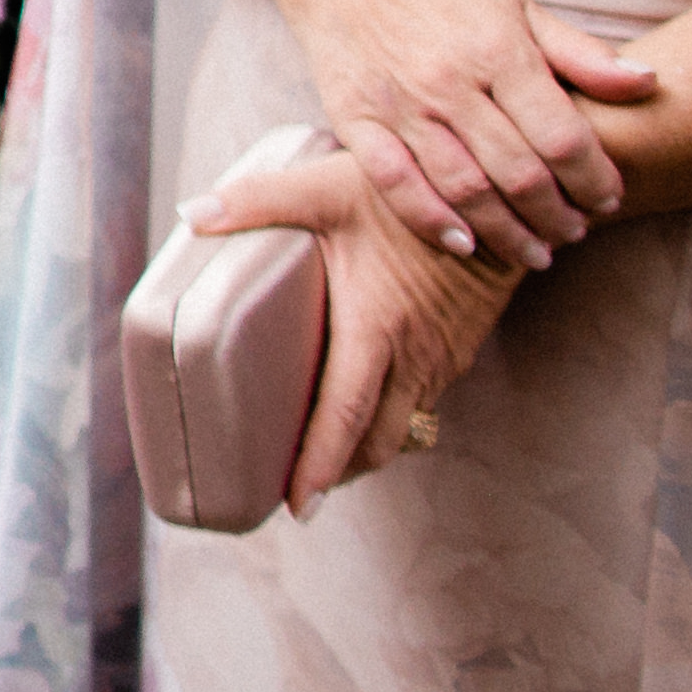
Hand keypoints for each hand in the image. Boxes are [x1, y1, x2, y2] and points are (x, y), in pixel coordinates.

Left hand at [191, 136, 522, 513]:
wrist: (500, 193)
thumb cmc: (411, 191)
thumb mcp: (325, 187)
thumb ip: (256, 201)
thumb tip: (192, 213)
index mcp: (376, 328)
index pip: (345, 415)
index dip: (321, 465)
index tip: (298, 504)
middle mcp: (414, 355)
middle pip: (376, 439)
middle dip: (338, 472)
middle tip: (297, 492)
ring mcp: (442, 357)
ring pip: (402, 426)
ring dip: (365, 449)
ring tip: (324, 461)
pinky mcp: (457, 349)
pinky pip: (422, 401)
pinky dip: (390, 419)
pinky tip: (365, 410)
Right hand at [283, 0, 659, 261]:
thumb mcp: (519, 7)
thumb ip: (582, 53)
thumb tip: (651, 82)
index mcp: (498, 50)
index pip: (563, 137)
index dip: (595, 180)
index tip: (609, 199)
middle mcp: (449, 81)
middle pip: (518, 173)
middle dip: (557, 216)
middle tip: (575, 233)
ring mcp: (400, 105)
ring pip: (463, 188)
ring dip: (507, 232)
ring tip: (535, 251)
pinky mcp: (357, 120)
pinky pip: (395, 184)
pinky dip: (432, 220)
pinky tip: (465, 243)